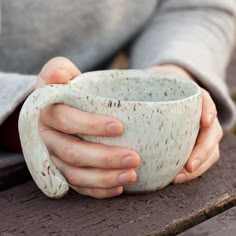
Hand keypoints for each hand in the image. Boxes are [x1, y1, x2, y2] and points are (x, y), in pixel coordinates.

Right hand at [37, 57, 139, 197]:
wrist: (65, 108)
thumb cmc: (68, 89)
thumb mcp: (60, 71)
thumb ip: (57, 70)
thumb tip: (57, 77)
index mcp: (46, 114)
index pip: (66, 120)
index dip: (90, 125)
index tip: (119, 127)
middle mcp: (47, 139)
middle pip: (73, 153)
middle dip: (105, 157)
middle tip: (134, 158)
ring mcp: (55, 159)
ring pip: (76, 175)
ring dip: (105, 178)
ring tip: (132, 175)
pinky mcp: (65, 172)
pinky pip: (79, 187)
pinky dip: (98, 190)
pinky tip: (118, 187)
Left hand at [147, 65, 222, 182]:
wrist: (160, 91)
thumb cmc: (154, 87)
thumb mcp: (149, 80)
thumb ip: (137, 82)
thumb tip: (111, 85)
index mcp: (191, 97)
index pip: (206, 101)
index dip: (208, 110)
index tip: (204, 122)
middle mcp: (199, 116)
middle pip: (211, 132)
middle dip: (203, 150)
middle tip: (188, 166)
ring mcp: (198, 131)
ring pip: (209, 150)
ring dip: (198, 166)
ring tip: (178, 177)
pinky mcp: (191, 144)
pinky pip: (197, 159)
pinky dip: (190, 171)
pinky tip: (174, 178)